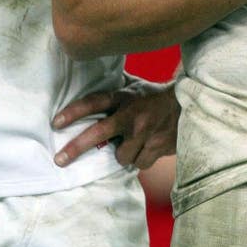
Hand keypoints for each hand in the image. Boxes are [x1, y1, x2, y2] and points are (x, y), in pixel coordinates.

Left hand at [52, 77, 179, 169]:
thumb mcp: (135, 87)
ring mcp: (146, 132)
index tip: (56, 123)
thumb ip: (116, 89)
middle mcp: (133, 114)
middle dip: (77, 147)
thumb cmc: (156, 96)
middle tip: (60, 159)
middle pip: (99, 133)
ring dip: (123, 154)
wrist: (190, 103)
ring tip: (132, 144)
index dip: (74, 112)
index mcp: (125, 97)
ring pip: (121, 156)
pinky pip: (139, 163)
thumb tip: (92, 83)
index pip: (95, 102)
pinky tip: (147, 148)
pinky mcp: (158, 147)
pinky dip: (140, 159)